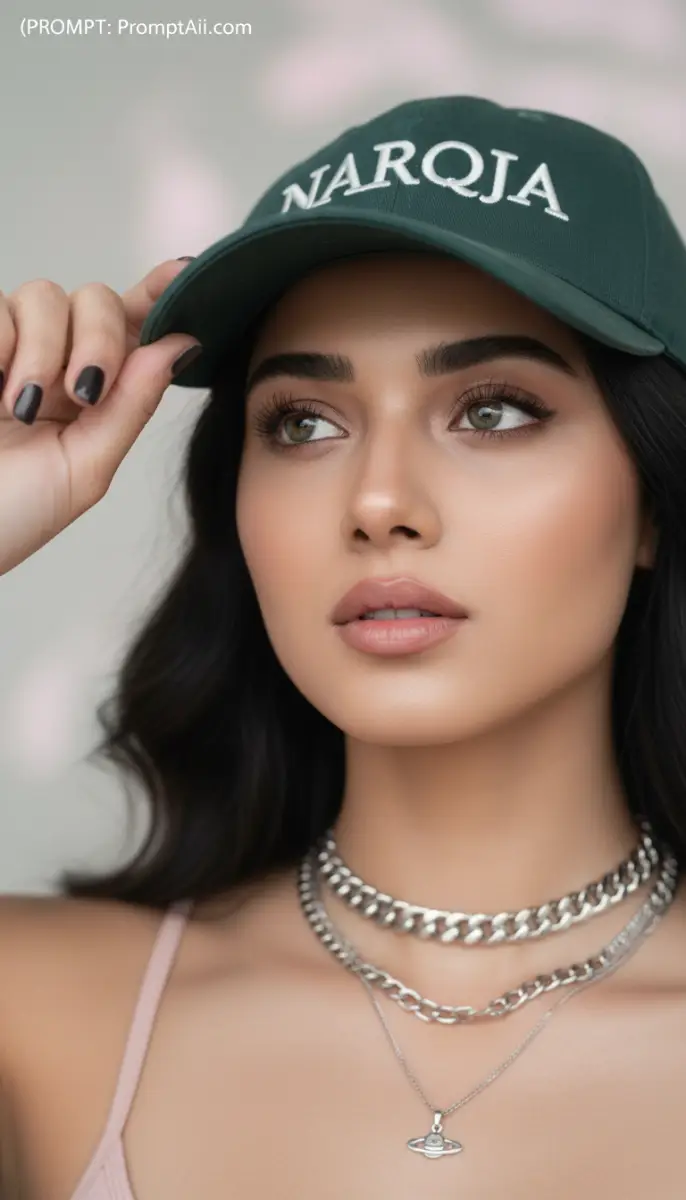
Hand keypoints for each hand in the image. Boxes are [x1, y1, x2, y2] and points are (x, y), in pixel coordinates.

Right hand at [0, 258, 200, 575]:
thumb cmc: (12, 514)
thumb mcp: (86, 467)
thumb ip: (133, 405)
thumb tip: (182, 344)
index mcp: (95, 390)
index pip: (134, 327)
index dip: (161, 293)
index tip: (183, 273)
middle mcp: (55, 359)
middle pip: (97, 299)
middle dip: (100, 339)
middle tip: (85, 392)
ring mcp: (8, 346)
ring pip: (45, 295)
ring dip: (44, 350)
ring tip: (21, 408)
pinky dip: (1, 344)